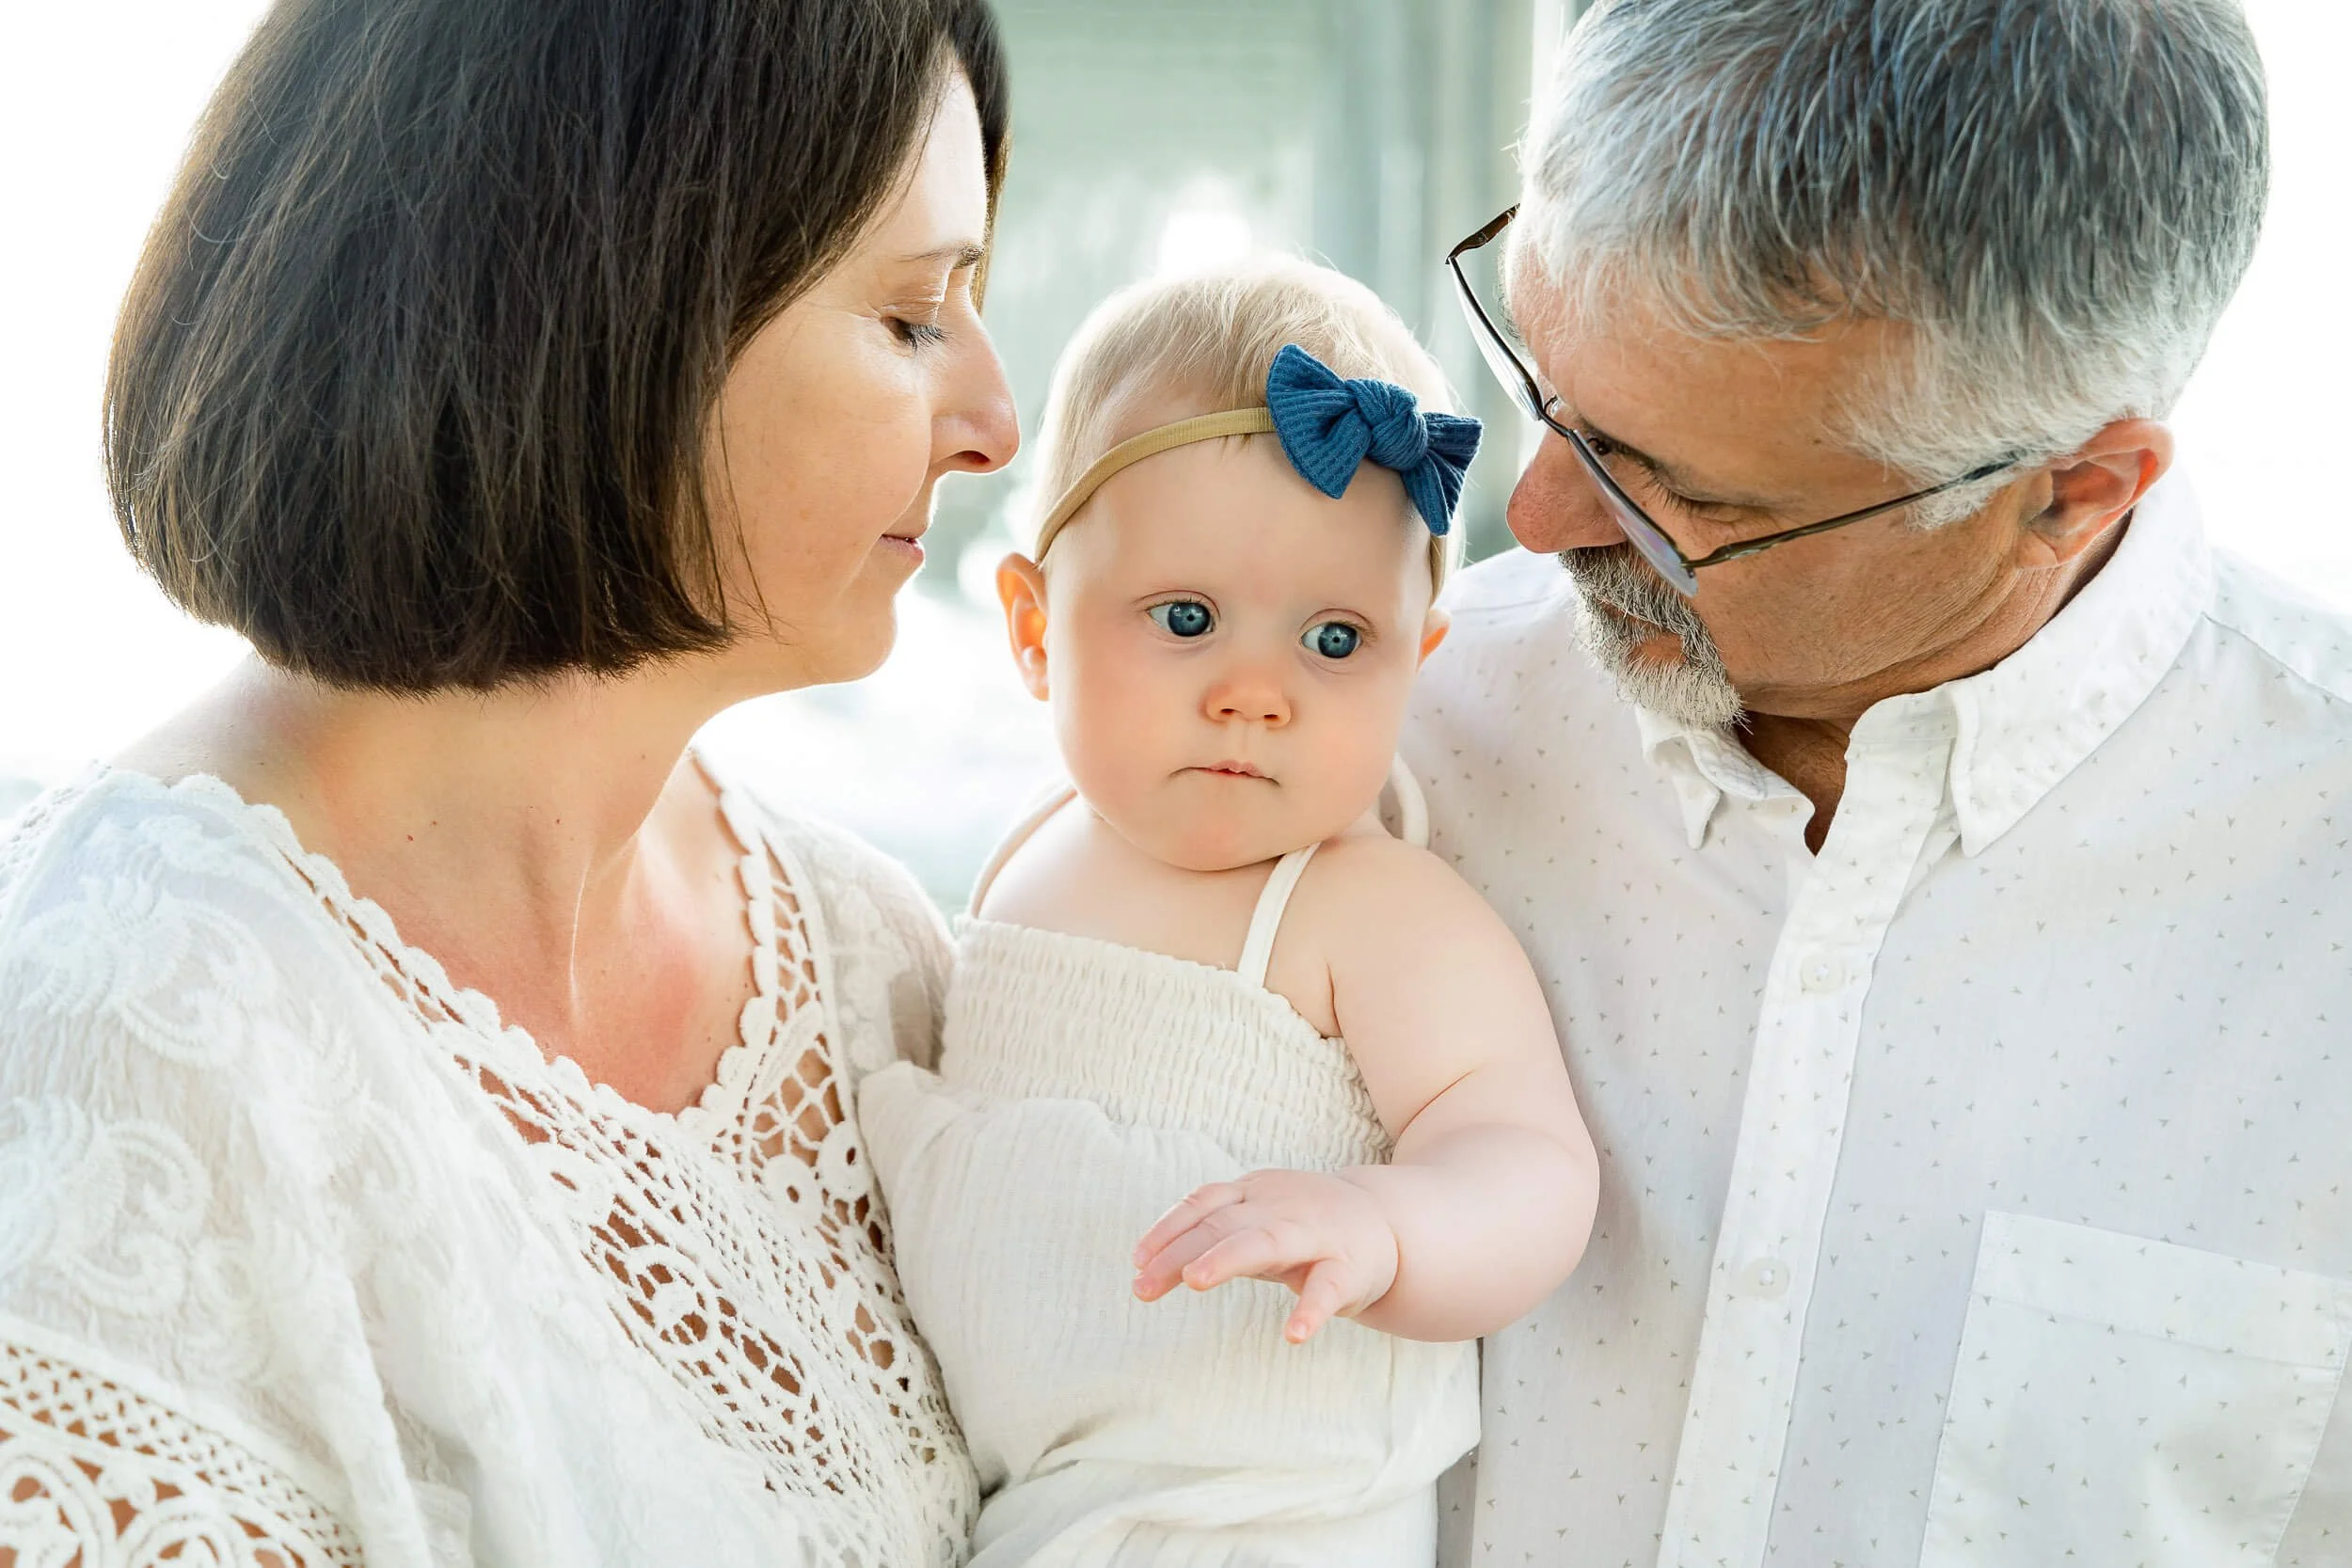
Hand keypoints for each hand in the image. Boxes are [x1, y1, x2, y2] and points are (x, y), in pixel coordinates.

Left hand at [1131, 1168, 1399, 1342]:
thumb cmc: (1304, 1226)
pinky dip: (1310, 1311)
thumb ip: (1212, 1237)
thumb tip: (1149, 1266)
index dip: (1167, 1229)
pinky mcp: (1348, 1269)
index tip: (1136, 1260)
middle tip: (1142, 1285)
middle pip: (1222, 1224)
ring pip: (1266, 1241)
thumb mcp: (1256, 1221)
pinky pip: (1328, 1289)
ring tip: (1194, 1281)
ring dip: (1227, 1258)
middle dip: (1180, 1252)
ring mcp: (1314, 1235)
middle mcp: (1279, 1209)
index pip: (1202, 1204)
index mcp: (1254, 1195)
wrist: (1387, 1223)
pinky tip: (1292, 1335)